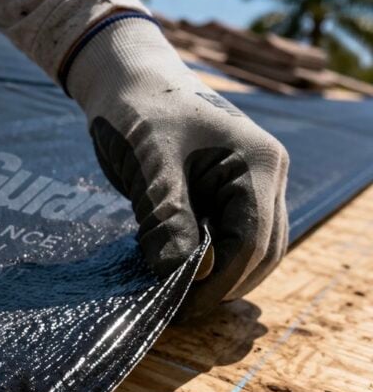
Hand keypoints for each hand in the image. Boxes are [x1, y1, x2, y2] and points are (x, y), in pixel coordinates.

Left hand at [65, 18, 288, 316]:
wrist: (126, 79)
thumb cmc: (137, 110)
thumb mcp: (148, 163)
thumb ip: (167, 218)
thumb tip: (179, 278)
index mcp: (257, 163)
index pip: (252, 242)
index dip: (218, 283)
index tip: (178, 308)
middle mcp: (266, 173)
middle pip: (262, 252)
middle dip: (223, 286)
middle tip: (175, 311)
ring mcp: (252, 182)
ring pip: (251, 248)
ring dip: (219, 276)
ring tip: (174, 297)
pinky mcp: (230, 190)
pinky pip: (231, 236)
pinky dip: (209, 259)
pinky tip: (174, 270)